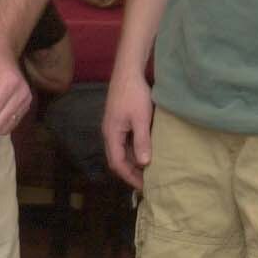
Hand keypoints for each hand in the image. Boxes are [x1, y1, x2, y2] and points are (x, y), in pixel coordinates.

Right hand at [101, 74, 154, 189]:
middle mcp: (109, 133)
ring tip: (148, 170)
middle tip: (147, 181)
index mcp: (111, 134)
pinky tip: (146, 151)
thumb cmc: (134, 94)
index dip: (130, 176)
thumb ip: (142, 141)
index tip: (143, 186)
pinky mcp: (120, 120)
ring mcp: (114, 126)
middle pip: (117, 159)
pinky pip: (125, 141)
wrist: (128, 71)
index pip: (117, 163)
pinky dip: (134, 150)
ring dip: (132, 161)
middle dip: (131, 172)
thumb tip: (144, 163)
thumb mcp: (141, 119)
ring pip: (121, 150)